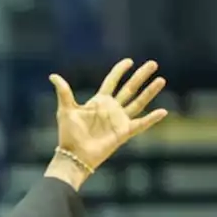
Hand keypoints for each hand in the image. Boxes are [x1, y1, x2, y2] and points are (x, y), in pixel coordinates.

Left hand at [49, 59, 168, 174]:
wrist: (74, 155)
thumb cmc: (68, 134)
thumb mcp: (65, 110)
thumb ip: (63, 92)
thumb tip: (53, 76)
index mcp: (99, 101)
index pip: (112, 81)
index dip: (120, 71)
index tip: (129, 61)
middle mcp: (111, 109)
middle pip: (130, 88)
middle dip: (141, 76)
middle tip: (153, 64)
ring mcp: (119, 120)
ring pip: (138, 102)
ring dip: (150, 92)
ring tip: (161, 80)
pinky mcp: (124, 133)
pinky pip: (141, 124)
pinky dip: (152, 119)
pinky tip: (163, 111)